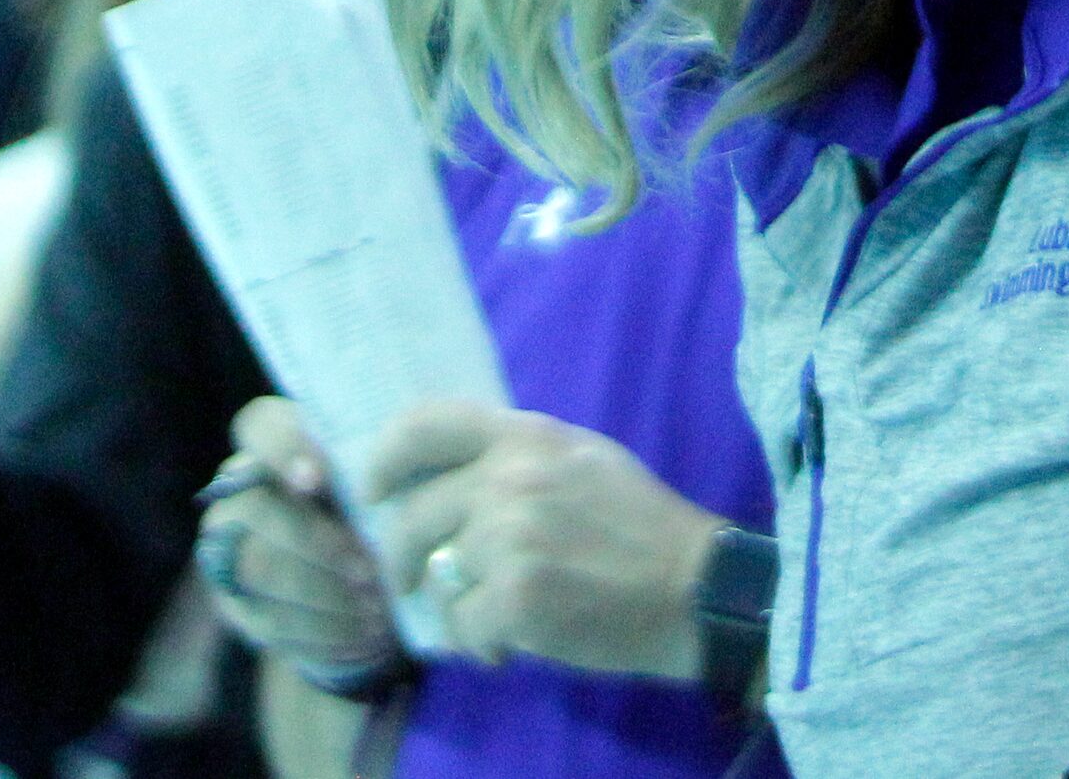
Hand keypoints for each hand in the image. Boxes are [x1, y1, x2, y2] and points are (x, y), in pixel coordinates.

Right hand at [195, 399, 395, 673]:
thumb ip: (383, 468)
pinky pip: (268, 621)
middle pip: (256, 512)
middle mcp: (239, 492)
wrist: (372, 587)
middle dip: (316, 545)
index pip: (260, 426)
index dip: (282, 449)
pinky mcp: (235, 605)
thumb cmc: (387, 515)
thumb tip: (385, 475)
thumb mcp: (391, 484)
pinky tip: (361, 635)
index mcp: (276, 446)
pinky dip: (323, 631)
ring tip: (376, 611)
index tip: (315, 480)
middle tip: (370, 573)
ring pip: (261, 569)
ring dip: (325, 595)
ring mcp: (227, 552)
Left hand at [366, 401, 718, 678]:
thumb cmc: (641, 527)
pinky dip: (482, 644)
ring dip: (457, 606)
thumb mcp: (584, 461)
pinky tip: (514, 644)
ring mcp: (510, 537)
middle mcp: (511, 478)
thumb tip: (452, 477)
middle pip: (415, 515)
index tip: (374, 491)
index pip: (429, 424)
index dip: (388, 457)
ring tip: (496, 617)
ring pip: (438, 576)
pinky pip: (462, 626)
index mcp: (529, 437)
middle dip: (401, 557)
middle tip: (410, 582)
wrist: (694, 588)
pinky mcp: (516, 596)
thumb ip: (521, 459)